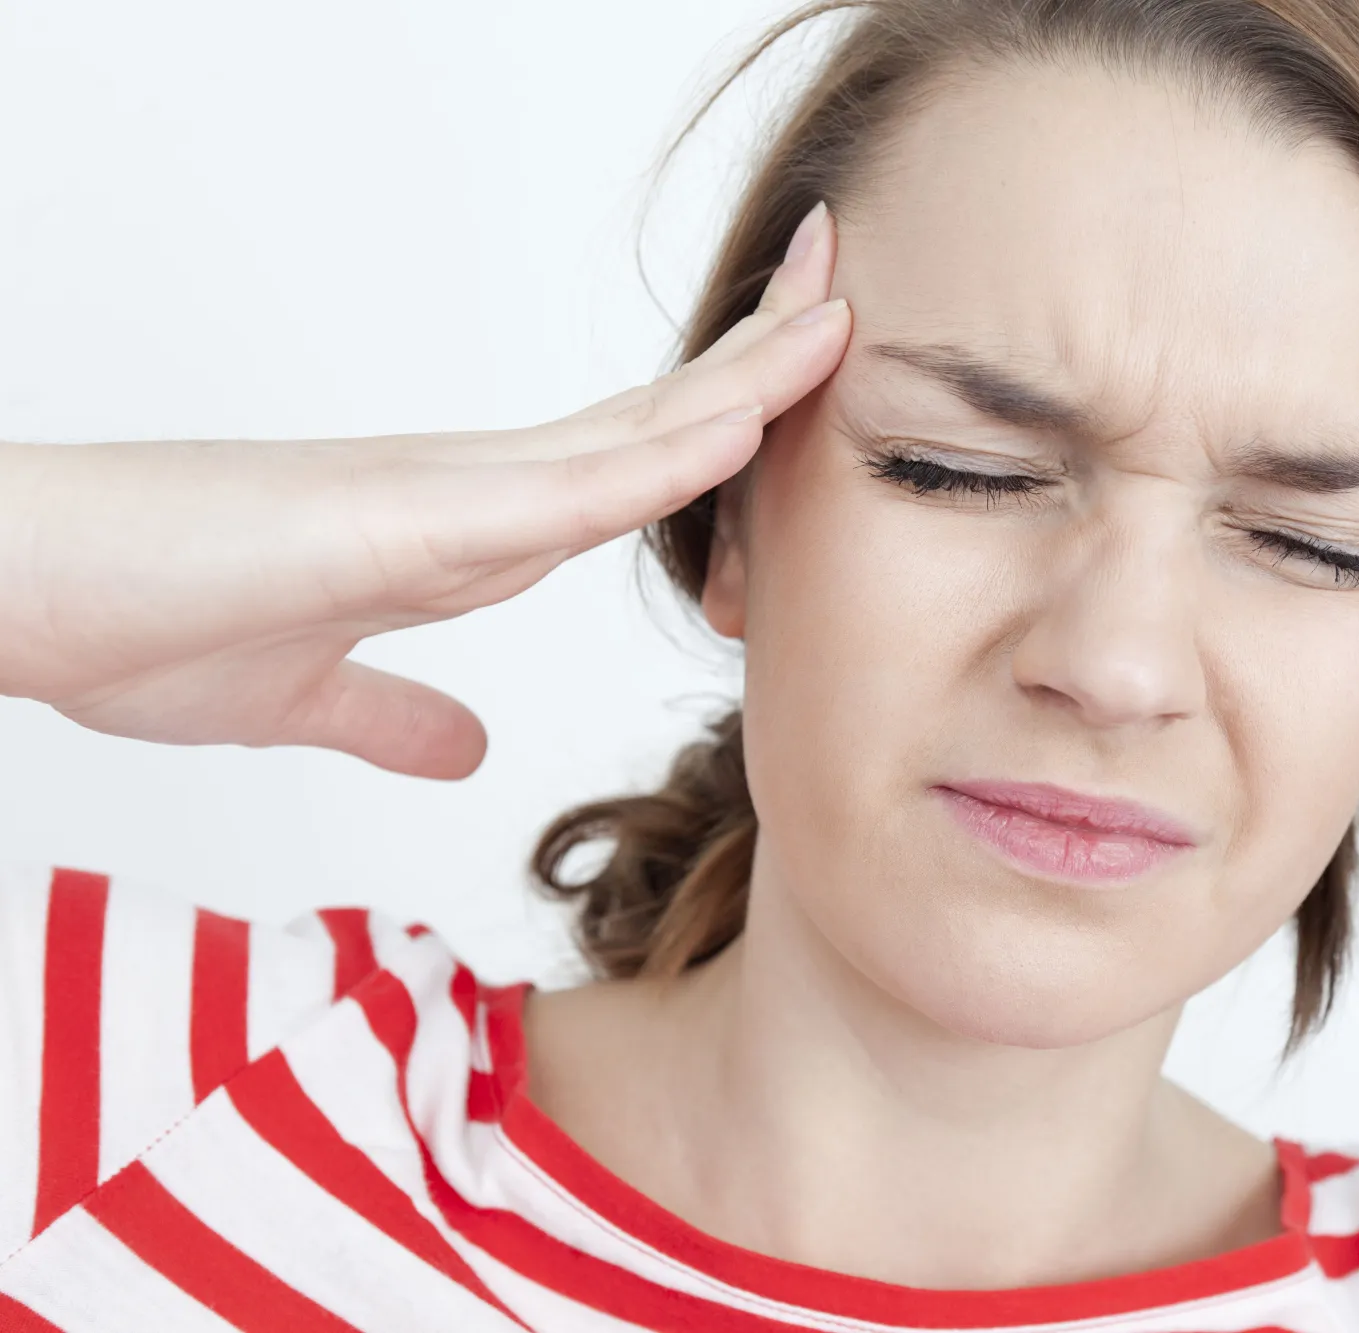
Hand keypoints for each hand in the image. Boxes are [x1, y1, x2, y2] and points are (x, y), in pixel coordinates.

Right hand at [0, 205, 849, 780]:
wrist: (22, 597)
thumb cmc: (140, 624)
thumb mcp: (307, 697)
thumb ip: (396, 712)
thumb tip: (465, 751)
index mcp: (463, 531)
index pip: (626, 467)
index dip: (718, 428)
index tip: (796, 394)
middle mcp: (471, 491)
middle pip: (650, 421)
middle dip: (759, 365)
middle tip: (851, 298)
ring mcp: (438, 493)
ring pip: (625, 432)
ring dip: (739, 383)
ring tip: (837, 318)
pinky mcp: (394, 518)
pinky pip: (555, 488)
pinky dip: (653, 459)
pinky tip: (734, 428)